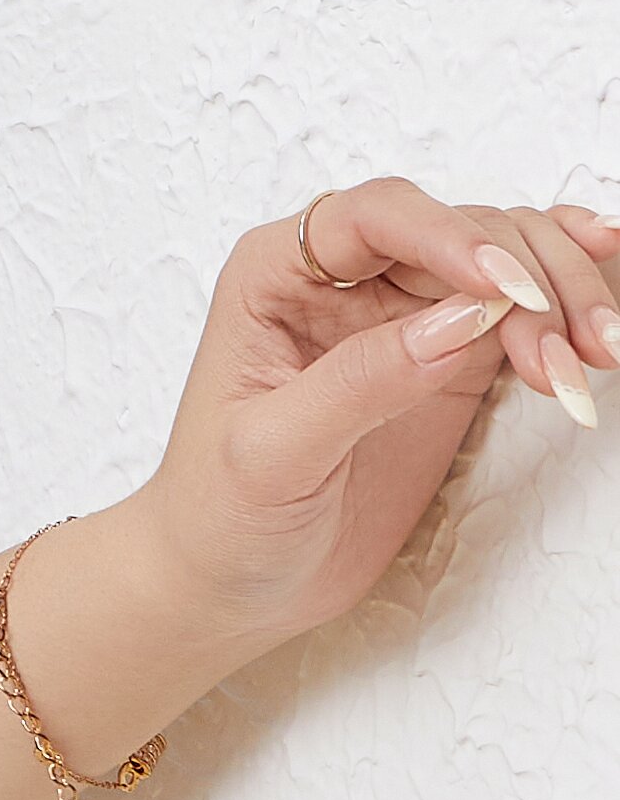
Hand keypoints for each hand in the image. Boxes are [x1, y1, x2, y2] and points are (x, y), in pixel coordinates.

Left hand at [132, 176, 616, 652]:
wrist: (231, 582)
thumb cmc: (219, 516)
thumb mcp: (272, 455)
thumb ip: (361, 382)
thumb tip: (458, 320)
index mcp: (276, 275)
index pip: (377, 217)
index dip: (454, 239)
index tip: (511, 290)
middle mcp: (342, 278)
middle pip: (461, 233)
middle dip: (530, 282)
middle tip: (572, 357)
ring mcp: (400, 314)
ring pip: (503, 264)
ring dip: (563, 300)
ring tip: (596, 362)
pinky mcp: (447, 360)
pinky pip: (516, 308)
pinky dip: (565, 304)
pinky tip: (607, 302)